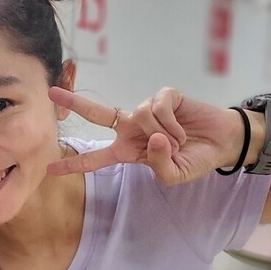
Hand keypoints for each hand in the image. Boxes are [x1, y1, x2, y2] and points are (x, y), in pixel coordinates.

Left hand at [47, 86, 250, 183]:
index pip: (97, 158)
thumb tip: (151, 137)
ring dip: (163, 134)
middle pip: (98, 114)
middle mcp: (132, 128)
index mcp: (128, 150)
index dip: (75, 164)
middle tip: (50, 93)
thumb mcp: (174, 175)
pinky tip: (182, 129)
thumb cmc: (194, 159)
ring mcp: (146, 109)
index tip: (50, 170)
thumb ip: (159, 165)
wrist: (220, 142)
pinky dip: (171, 123)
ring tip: (179, 143)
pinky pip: (158, 108)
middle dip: (74, 104)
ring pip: (140, 117)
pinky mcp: (165, 96)